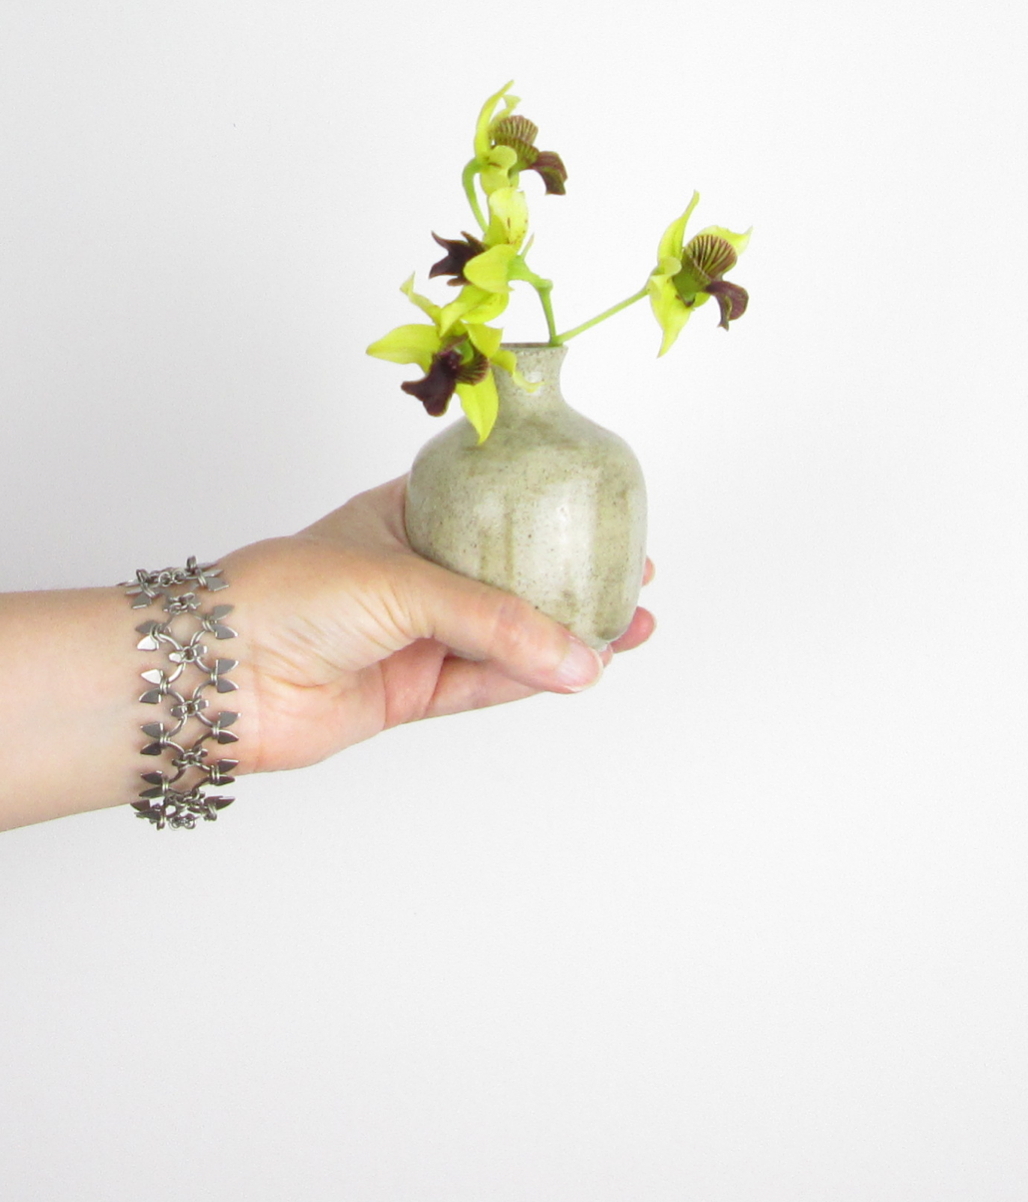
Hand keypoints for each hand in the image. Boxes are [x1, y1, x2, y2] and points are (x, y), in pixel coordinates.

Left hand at [225, 476, 655, 774]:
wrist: (219, 674)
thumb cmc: (287, 594)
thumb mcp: (405, 582)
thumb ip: (495, 620)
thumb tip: (578, 656)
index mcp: (405, 516)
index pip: (493, 508)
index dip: (550, 515)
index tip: (606, 518)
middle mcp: (412, 574)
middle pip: (510, 577)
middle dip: (571, 581)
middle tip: (634, 578)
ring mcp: (413, 635)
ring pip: (506, 636)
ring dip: (565, 637)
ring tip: (628, 628)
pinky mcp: (409, 693)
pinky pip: (485, 683)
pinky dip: (532, 679)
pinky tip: (578, 668)